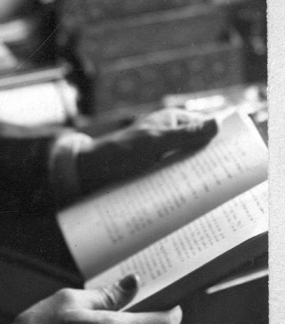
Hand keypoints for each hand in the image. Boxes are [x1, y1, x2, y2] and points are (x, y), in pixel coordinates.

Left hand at [77, 108, 217, 196]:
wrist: (89, 172)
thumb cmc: (118, 151)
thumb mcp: (153, 142)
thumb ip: (183, 134)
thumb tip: (216, 124)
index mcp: (171, 121)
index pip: (205, 128)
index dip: (220, 141)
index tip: (235, 158)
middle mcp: (170, 137)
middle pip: (199, 149)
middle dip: (211, 163)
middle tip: (226, 182)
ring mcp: (164, 155)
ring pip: (189, 166)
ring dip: (198, 178)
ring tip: (213, 195)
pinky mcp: (157, 173)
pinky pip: (177, 179)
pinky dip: (184, 187)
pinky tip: (194, 202)